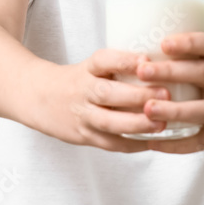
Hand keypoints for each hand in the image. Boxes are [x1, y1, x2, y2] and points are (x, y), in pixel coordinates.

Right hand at [38, 49, 171, 152]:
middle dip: (137, 95)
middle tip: (165, 94)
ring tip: (161, 124)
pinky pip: (109, 143)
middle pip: (107, 93)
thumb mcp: (92, 66)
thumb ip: (120, 67)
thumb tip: (161, 66)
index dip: (124, 60)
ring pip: (109, 122)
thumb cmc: (77, 80)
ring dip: (137, 124)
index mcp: (87, 69)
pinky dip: (131, 144)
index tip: (146, 59)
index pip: (103, 60)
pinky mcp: (83, 136)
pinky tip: (151, 142)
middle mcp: (83, 91)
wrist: (38, 98)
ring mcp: (82, 115)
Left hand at [134, 33, 203, 153]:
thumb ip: (189, 54)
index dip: (190, 43)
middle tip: (142, 70)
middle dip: (172, 72)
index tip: (163, 43)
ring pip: (203, 110)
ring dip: (174, 110)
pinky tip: (153, 143)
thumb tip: (140, 45)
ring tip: (147, 109)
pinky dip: (177, 145)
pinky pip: (201, 142)